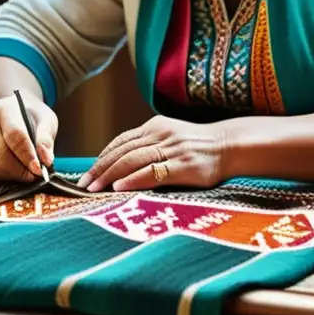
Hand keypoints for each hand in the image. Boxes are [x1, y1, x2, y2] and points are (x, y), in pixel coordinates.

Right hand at [0, 93, 56, 182]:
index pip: (14, 135)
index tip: (39, 170)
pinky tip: (11, 169)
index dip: (27, 156)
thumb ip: (46, 138)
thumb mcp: (46, 120)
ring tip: (25, 171)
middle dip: (19, 170)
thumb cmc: (31, 116)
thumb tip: (46, 160)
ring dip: (11, 175)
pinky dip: (0, 176)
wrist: (12, 111)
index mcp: (4, 108)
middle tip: (34, 175)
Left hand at [77, 115, 226, 191]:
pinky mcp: (183, 166)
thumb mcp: (171, 138)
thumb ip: (149, 146)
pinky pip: (153, 172)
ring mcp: (171, 149)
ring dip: (109, 175)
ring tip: (94, 188)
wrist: (230, 146)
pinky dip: (133, 179)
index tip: (87, 173)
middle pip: (122, 151)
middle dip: (100, 168)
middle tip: (82, 185)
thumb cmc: (199, 147)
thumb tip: (120, 164)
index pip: (121, 142)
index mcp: (155, 126)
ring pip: (132, 160)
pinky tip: (119, 187)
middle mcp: (160, 135)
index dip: (101, 157)